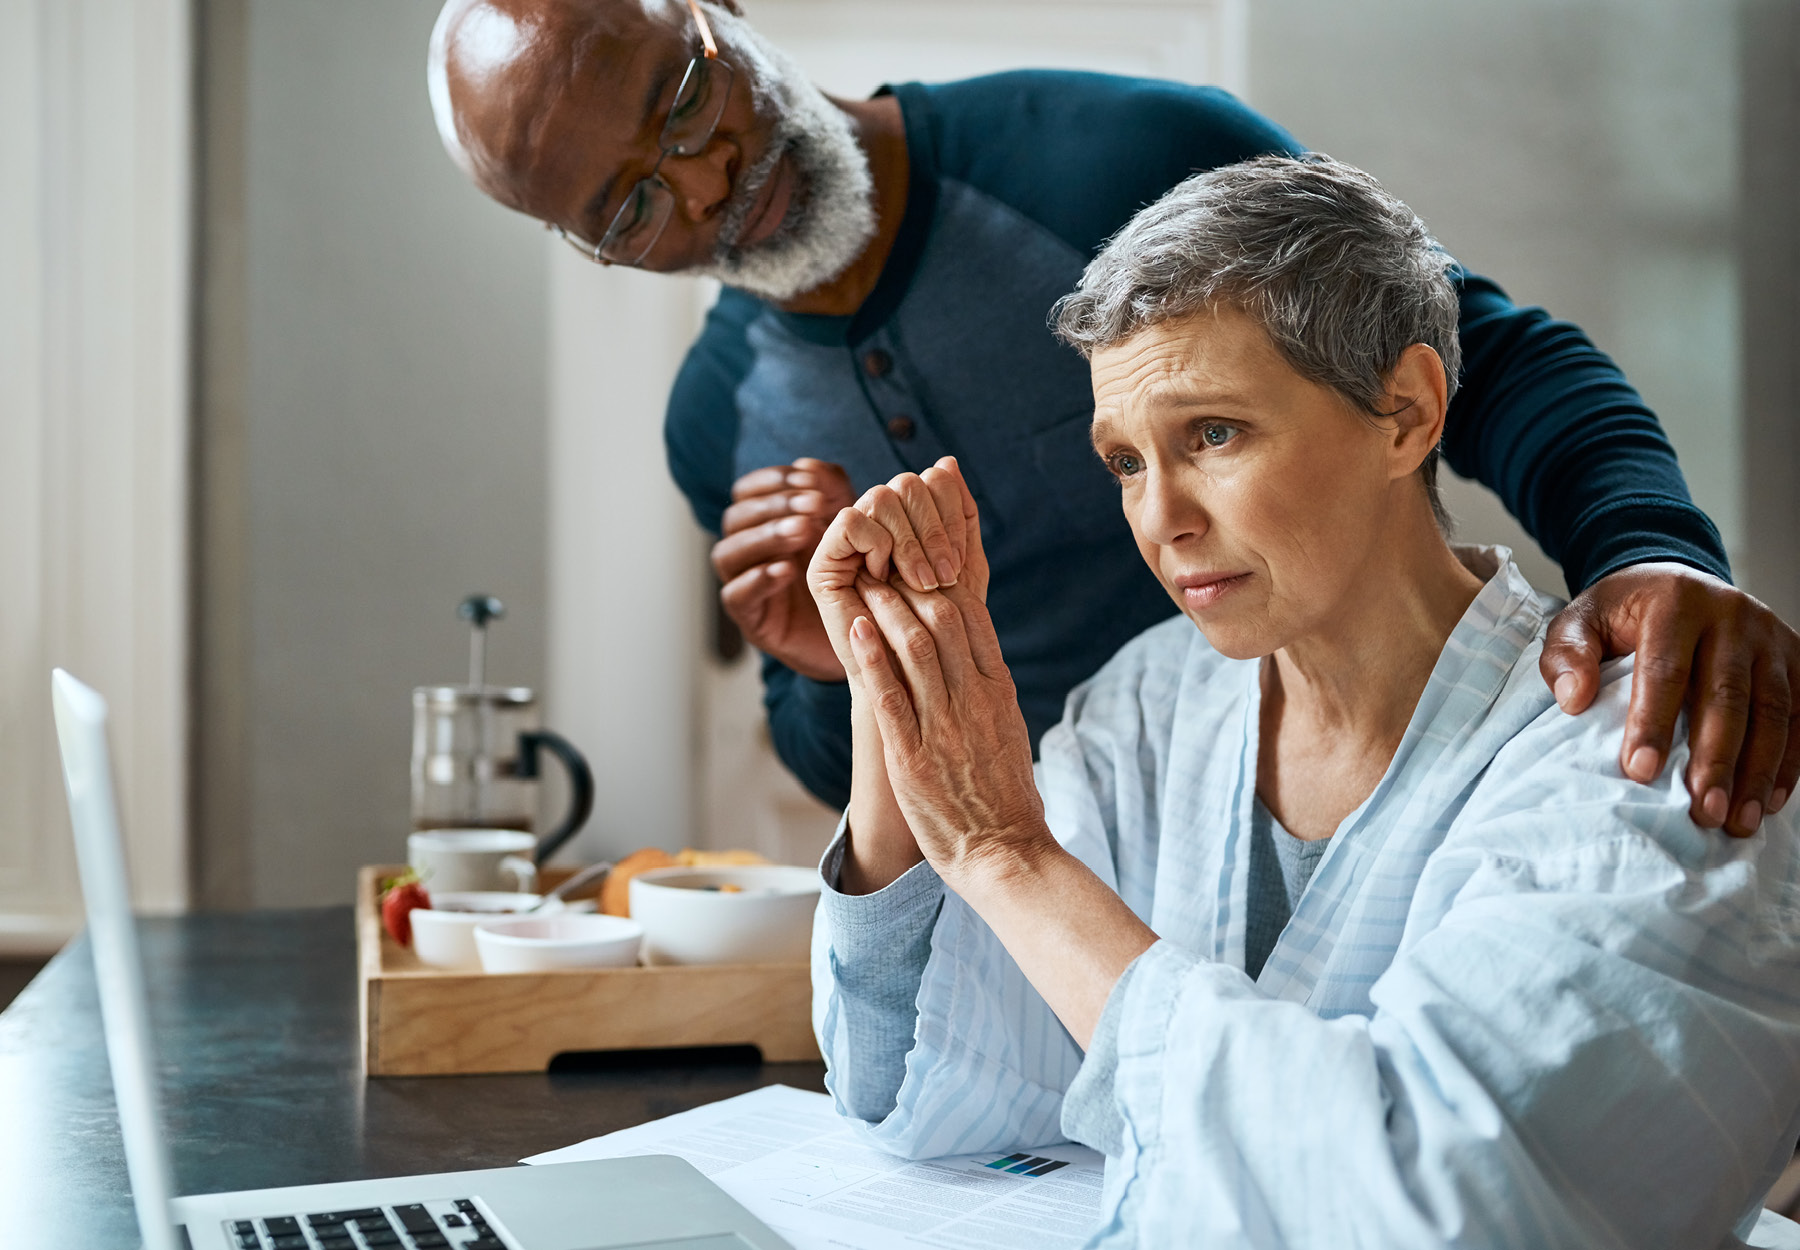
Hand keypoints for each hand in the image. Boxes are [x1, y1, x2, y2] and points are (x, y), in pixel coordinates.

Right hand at [712, 458, 853, 680]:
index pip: (748, 490)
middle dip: (774, 507)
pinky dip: (757, 580)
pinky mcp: (751, 621)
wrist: (861, 634)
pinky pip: (736, 596)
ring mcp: (744, 585)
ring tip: (804, 532)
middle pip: (736, 518)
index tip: (808, 480)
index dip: (774, 481)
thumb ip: (832, 491)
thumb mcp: (847, 526)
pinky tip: (787, 571)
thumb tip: (809, 464)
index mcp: (764, 523)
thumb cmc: (852, 574)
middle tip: (812, 506)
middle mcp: (747, 550)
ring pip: (728, 553)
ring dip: (764, 537)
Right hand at [807, 457, 983, 683]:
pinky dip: (876, 545)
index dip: (952, 512)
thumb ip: (961, 519)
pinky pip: (850, 522)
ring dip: (909, 541)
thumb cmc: (940, 633)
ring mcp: (850, 541)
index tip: (961, 559)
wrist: (911, 680)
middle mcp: (878, 523)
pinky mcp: (824, 562)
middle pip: (907, 483)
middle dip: (934, 529)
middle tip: (945, 576)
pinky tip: (883, 577)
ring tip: (922, 583)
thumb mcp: (963, 571)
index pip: (934, 480)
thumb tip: (947, 462)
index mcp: (911, 519)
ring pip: (880, 497)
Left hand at [845, 569, 1043, 880]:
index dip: (943, 582)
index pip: (973, 618)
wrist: (1005, 852)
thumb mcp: (1010, 731)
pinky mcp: (913, 757)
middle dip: (911, 583)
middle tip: (885, 559)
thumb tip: (975, 658)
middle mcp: (973, 700)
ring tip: (866, 583)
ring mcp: (943, 727)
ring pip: (914, 648)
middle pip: (943, 619)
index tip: (919, 562)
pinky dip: (871, 657)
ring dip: (886, 609)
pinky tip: (855, 629)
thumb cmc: (1006, 798)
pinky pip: (890, 696)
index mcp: (998, 691)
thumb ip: (990, 693)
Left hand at [1541, 563, 1799, 835]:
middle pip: (1728, 695)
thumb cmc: (1622, 612)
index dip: (1653, 722)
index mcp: (1675, 602)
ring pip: (1773, 709)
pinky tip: (1769, 800)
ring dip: (1757, 770)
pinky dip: (1789, 761)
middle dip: (1716, 758)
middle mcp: (1731, 615)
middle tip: (1702, 810)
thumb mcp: (1581, 619)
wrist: (1675, 579)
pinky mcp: (1795, 657)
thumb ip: (1568, 654)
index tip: (1639, 772)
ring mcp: (1770, 637)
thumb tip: (1572, 699)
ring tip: (1737, 820)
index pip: (1665, 669)